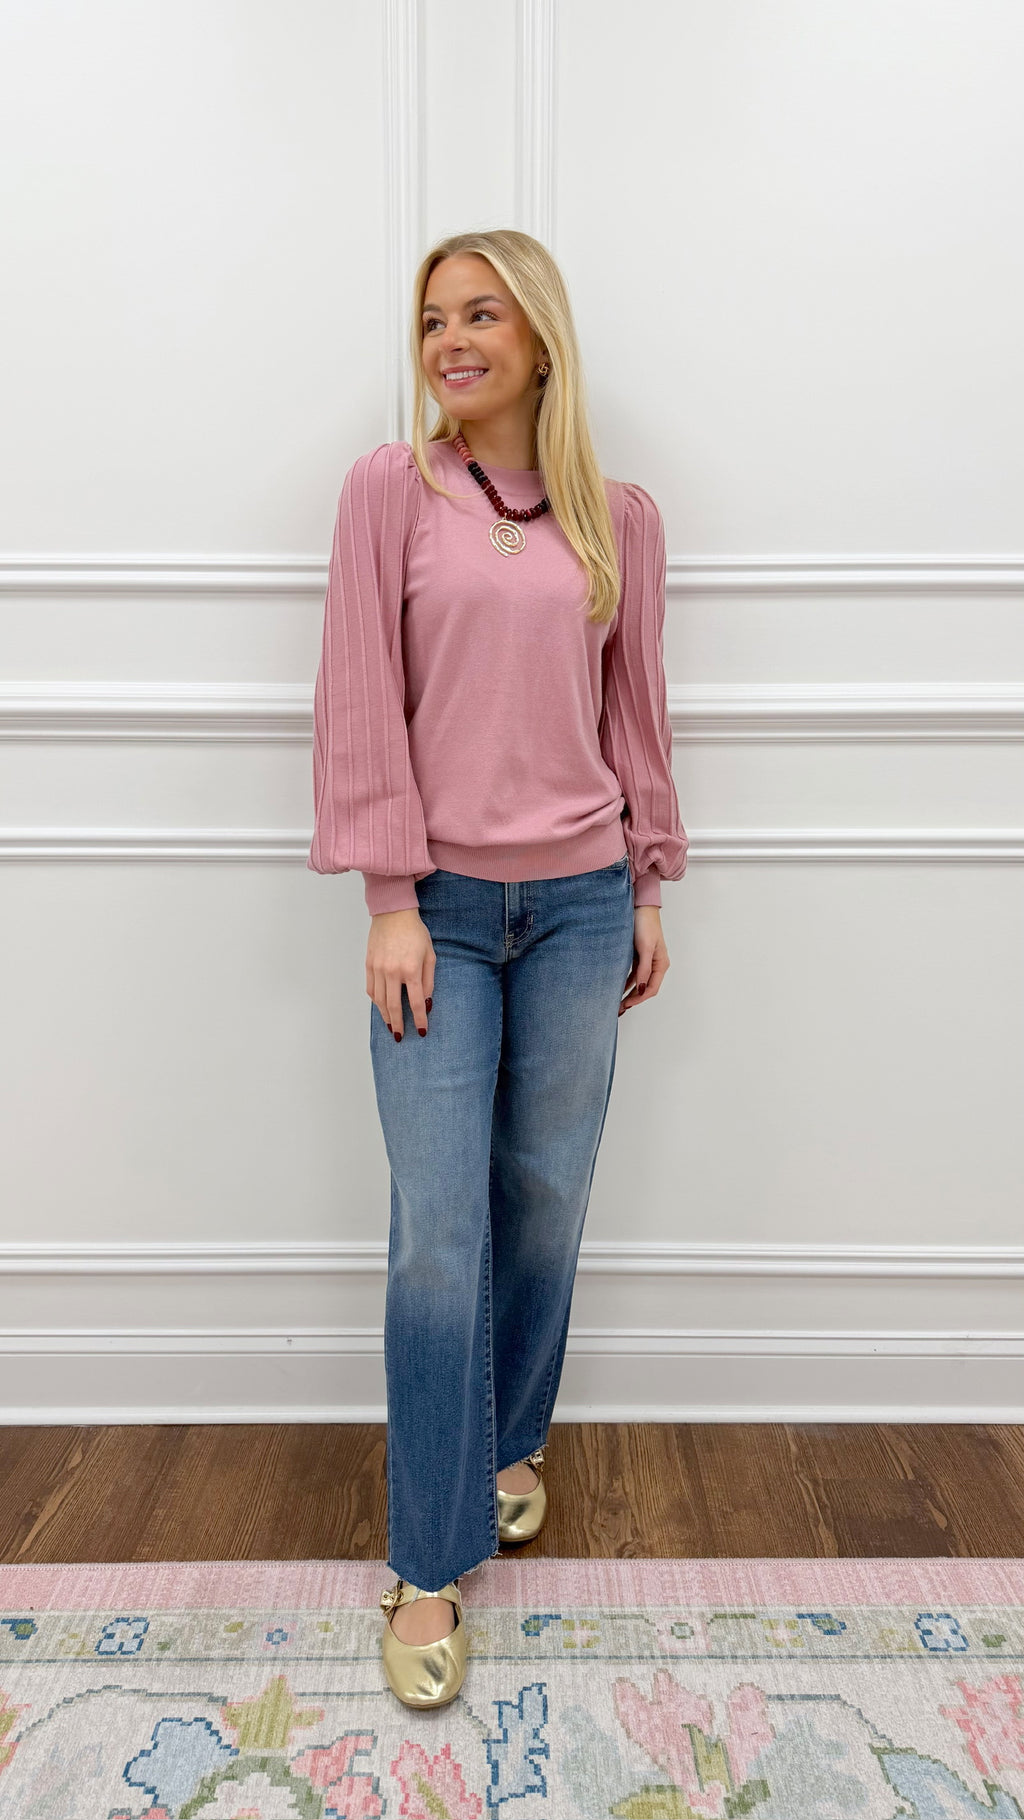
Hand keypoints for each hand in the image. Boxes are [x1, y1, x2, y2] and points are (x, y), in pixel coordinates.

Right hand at [367, 908, 434, 1040]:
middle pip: (394, 1006)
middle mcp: (392, 972)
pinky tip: (381, 1007)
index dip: (419, 1019)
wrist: (393, 914)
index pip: (415, 1003)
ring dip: (385, 1016)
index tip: (421, 1031)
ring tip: (390, 1026)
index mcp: (410, 970)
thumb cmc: (415, 932)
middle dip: (398, 1024)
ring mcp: (378, 969)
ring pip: (380, 1001)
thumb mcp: (430, 955)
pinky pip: (371, 989)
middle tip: (400, 1036)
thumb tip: (426, 1001)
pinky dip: (376, 1001)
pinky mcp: (369, 965)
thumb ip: (428, 980)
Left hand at [619, 904, 669, 1014]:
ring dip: (628, 992)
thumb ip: (643, 969)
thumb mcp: (645, 948)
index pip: (652, 989)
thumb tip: (642, 989)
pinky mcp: (638, 955)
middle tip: (619, 1009)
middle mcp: (655, 964)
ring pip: (638, 982)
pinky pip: (632, 973)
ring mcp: (646, 960)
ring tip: (616, 1002)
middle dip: (633, 999)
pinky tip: (616, 988)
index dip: (639, 999)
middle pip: (645, 988)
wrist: (639, 906)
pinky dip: (625, 982)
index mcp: (661, 964)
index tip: (626, 1005)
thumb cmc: (645, 924)